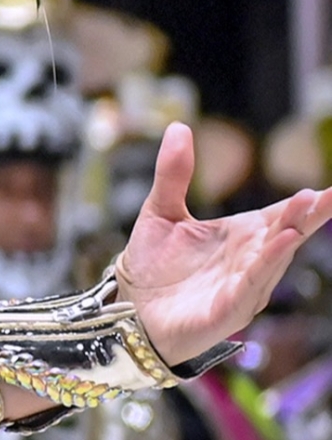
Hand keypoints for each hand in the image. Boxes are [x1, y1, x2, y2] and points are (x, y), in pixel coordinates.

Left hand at [120, 125, 331, 363]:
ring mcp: (244, 287)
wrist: (128, 312)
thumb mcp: (160, 212)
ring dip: (288, 235)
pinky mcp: (227, 310)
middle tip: (322, 194)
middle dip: (306, 214)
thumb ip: (173, 174)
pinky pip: (251, 285)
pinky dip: (266, 265)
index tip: (331, 190)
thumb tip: (178, 126)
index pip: (284, 215)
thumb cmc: (152, 267)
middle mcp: (252, 261)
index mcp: (244, 237)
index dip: (311, 203)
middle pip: (287, 234)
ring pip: (273, 258)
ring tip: (304, 208)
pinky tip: (280, 244)